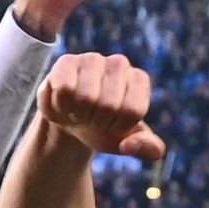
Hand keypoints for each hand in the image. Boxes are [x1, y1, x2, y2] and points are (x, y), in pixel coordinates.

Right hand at [35, 51, 165, 160]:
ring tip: (79, 110)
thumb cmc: (104, 128)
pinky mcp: (67, 61)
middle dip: (97, 121)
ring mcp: (93, 59)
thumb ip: (147, 148)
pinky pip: (65, 90)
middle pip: (108, 106)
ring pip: (86, 98)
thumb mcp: (128, 141)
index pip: (132, 111)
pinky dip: (61, 105)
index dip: (118, 126)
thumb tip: (129, 146)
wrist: (72, 120)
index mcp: (139, 80)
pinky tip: (65, 102)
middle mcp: (120, 64)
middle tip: (93, 118)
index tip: (112, 123)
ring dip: (78, 114)